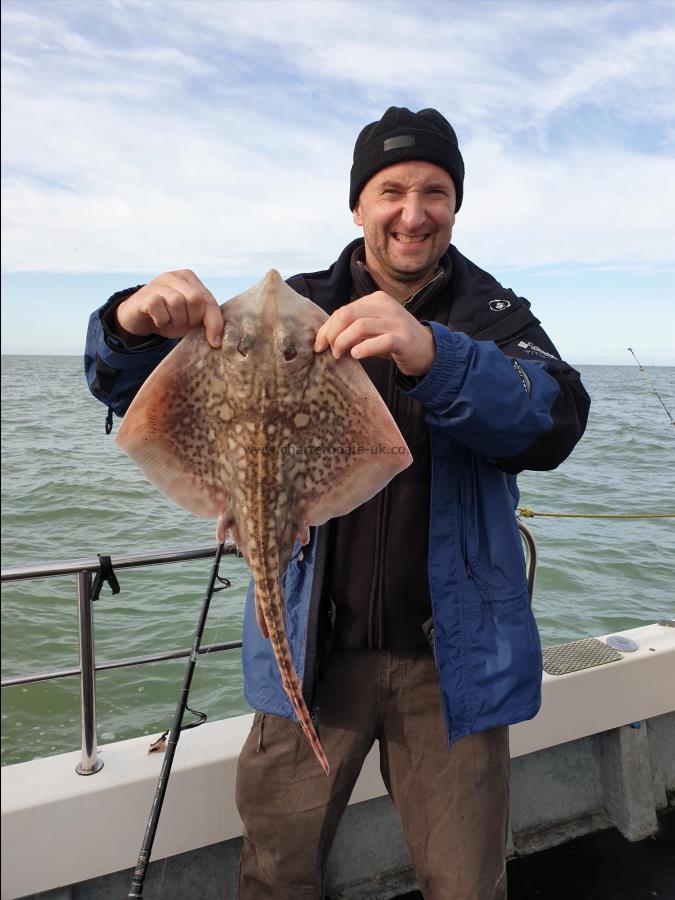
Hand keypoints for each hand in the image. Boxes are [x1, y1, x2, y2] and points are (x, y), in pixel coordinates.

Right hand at [116, 269, 223, 348]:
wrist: (139, 318)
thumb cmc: (168, 317)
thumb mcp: (190, 319)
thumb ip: (206, 320)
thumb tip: (218, 339)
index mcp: (190, 279)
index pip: (209, 300)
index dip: (214, 322)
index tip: (215, 342)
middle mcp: (174, 276)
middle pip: (195, 299)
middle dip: (191, 319)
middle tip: (181, 323)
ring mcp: (158, 283)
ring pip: (176, 302)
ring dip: (174, 320)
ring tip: (168, 322)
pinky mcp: (144, 294)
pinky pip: (158, 307)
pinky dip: (161, 319)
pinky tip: (158, 320)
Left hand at [313, 291, 435, 376]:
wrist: (428, 350)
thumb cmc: (395, 340)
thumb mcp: (374, 328)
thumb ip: (353, 327)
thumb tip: (325, 336)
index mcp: (376, 300)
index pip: (344, 310)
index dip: (327, 327)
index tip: (318, 343)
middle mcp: (386, 306)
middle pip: (347, 314)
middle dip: (331, 333)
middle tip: (326, 349)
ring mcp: (395, 321)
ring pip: (360, 326)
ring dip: (343, 342)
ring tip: (338, 355)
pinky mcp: (402, 339)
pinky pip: (378, 341)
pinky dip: (363, 348)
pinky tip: (356, 355)